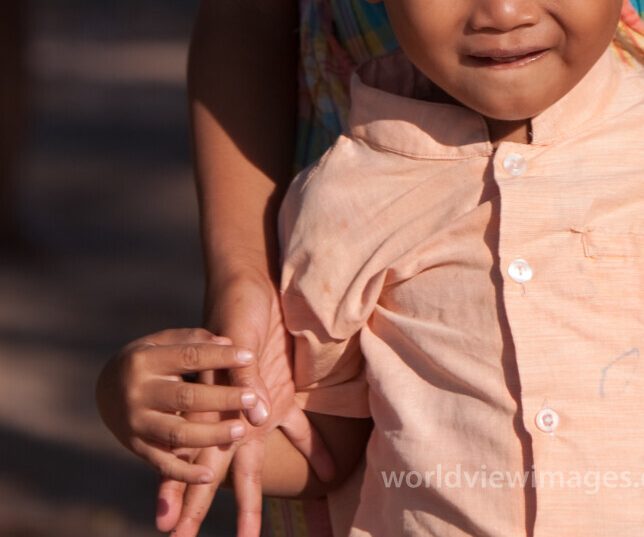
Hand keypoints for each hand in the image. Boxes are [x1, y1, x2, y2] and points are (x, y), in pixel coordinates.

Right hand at [95, 328, 257, 481]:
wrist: (105, 388)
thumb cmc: (148, 359)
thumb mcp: (163, 341)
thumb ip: (194, 340)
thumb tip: (229, 343)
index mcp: (146, 360)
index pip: (190, 356)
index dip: (220, 357)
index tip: (250, 357)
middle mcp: (138, 392)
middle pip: (186, 397)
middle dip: (221, 398)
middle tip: (252, 398)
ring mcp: (135, 422)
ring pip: (177, 433)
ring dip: (210, 435)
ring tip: (241, 431)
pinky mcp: (135, 447)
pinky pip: (161, 464)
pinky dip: (184, 473)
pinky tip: (208, 475)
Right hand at [158, 272, 334, 536]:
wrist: (254, 281)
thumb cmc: (238, 305)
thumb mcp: (235, 336)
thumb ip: (244, 378)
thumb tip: (255, 417)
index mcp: (214, 402)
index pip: (192, 453)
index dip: (178, 487)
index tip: (166, 522)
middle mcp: (232, 413)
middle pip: (214, 469)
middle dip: (201, 507)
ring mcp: (258, 408)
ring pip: (254, 464)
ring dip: (253, 499)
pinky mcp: (284, 394)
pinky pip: (299, 428)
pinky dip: (315, 448)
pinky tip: (328, 472)